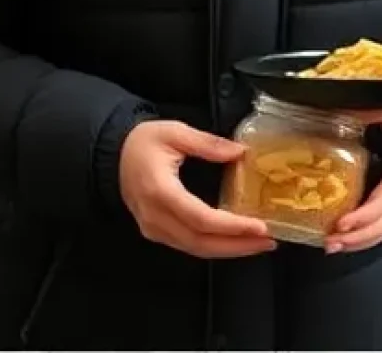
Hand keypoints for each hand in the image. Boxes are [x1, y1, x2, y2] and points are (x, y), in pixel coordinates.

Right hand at [119, 120, 274, 259]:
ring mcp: (154, 229)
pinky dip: (214, 246)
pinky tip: (233, 240)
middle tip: (268, 241)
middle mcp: (156, 217)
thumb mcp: (175, 132)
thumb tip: (240, 152)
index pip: (201, 218)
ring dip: (229, 250)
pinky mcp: (157, 233)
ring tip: (258, 243)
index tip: (259, 226)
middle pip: (201, 243)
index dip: (231, 226)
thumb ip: (208, 143)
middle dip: (238, 246)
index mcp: (160, 191)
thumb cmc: (142, 141)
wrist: (113, 155)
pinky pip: (189, 246)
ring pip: (196, 250)